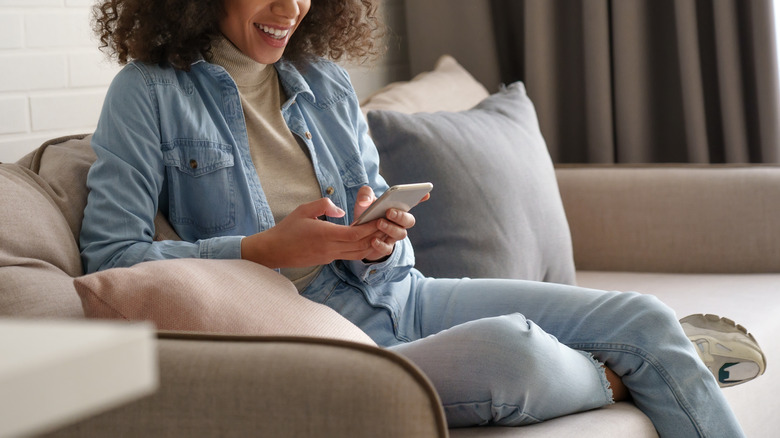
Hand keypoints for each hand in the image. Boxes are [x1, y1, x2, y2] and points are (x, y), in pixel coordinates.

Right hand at [241, 197, 380, 267]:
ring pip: (357, 254)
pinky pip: (349, 255)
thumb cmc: (287, 228)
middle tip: (387, 226)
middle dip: (376, 236)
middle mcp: (329, 248)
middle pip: (361, 246)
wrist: (274, 251)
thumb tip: (340, 210)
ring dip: (371, 244)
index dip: (370, 228)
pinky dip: (360, 248)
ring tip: (381, 233)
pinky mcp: (327, 260)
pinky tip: (365, 239)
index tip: (380, 219)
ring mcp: (329, 256)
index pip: (354, 234)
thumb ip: (324, 205)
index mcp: (325, 235)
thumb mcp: (304, 209)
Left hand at [353, 186, 427, 261]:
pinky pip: (387, 248)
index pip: (412, 202)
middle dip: (401, 216)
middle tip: (389, 212)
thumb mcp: (363, 202)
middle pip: (409, 221)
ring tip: (379, 223)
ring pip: (401, 234)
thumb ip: (365, 194)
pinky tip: (373, 240)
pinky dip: (381, 244)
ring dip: (390, 228)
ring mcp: (394, 236)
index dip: (420, 198)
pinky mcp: (385, 247)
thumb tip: (365, 201)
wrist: (358, 235)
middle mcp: (399, 223)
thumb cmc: (366, 214)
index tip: (426, 194)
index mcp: (397, 208)